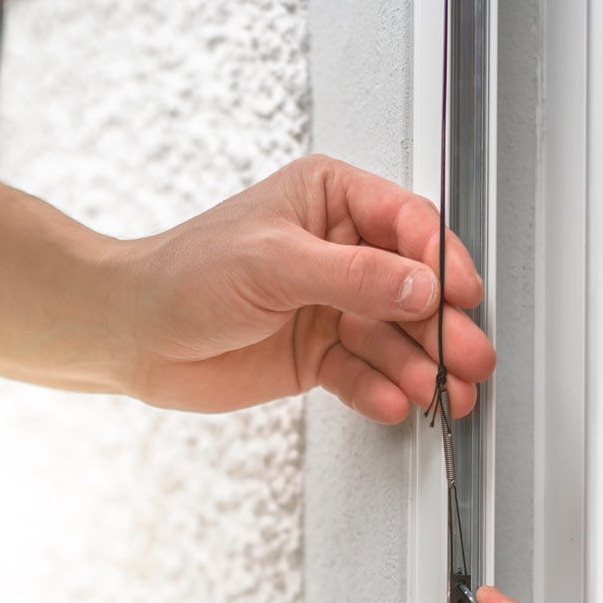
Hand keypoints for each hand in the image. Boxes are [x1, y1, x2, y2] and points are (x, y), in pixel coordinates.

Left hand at [122, 155, 496, 421]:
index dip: (441, 261)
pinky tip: (394, 402)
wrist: (133, 334)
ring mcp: (332, 304)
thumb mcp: (273, 263)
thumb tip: (421, 284)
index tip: (460, 296)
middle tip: (469, 358)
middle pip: (413, 288)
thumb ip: (353, 276)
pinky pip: (364, 372)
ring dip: (422, 367)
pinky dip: (381, 389)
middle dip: (443, 327)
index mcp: (330, 199)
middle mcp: (340, 250)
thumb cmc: (184, 274)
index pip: (408, 226)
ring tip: (444, 394)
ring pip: (395, 336)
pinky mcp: (319, 353)